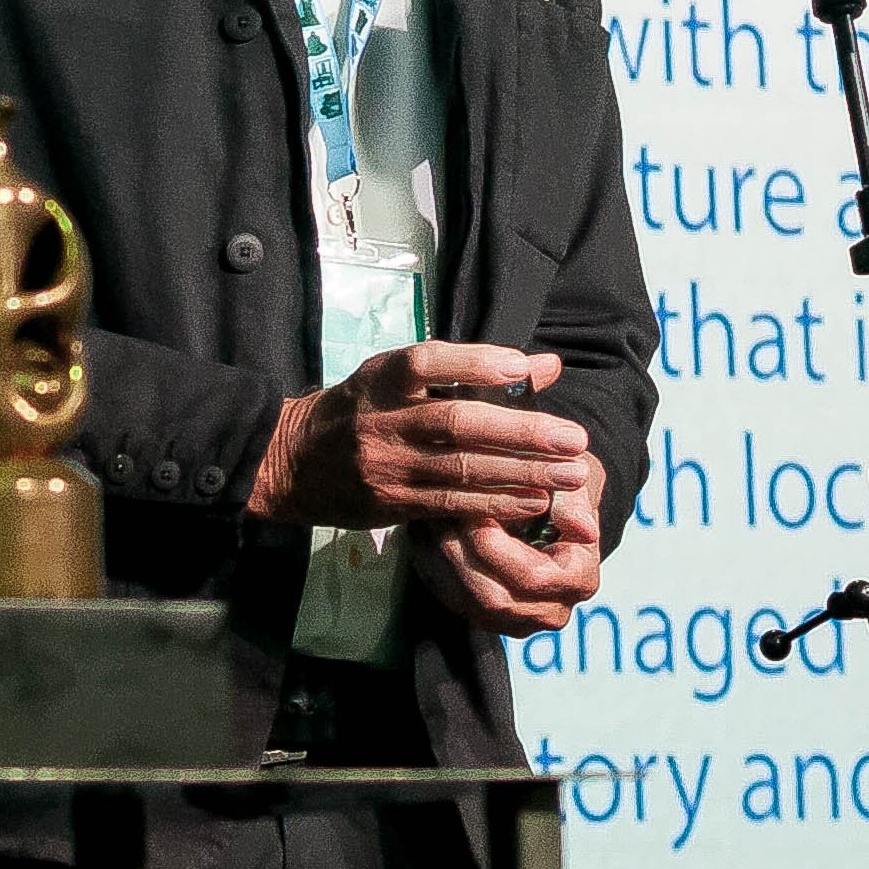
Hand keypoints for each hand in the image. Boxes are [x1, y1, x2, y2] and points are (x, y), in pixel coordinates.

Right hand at [248, 343, 589, 533]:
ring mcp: (388, 465)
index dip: (475, 363)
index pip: (428, 362)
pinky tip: (534, 501)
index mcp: (384, 379)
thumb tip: (546, 366)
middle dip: (522, 431)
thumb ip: (471, 370)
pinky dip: (496, 503)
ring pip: (462, 469)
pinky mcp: (392, 504)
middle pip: (458, 423)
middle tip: (574, 438)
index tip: (522, 366)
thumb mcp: (400, 377)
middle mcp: (384, 420)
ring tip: (570, 473)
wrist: (294, 463)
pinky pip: (451, 505)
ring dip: (522, 473)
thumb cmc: (362, 409)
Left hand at [415, 452, 605, 635]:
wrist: (544, 502)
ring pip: (466, 600)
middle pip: (494, 597)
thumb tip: (584, 529)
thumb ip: (573, 502)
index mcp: (579, 580)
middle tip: (441, 510)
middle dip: (462, 552)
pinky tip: (426, 530)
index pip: (531, 577)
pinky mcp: (485, 617)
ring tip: (430, 515)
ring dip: (442, 557)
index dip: (495, 546)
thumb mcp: (570, 483)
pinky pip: (449, 599)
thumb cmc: (558, 485)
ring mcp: (515, 620)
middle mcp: (551, 610)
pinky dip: (432, 564)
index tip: (471, 510)